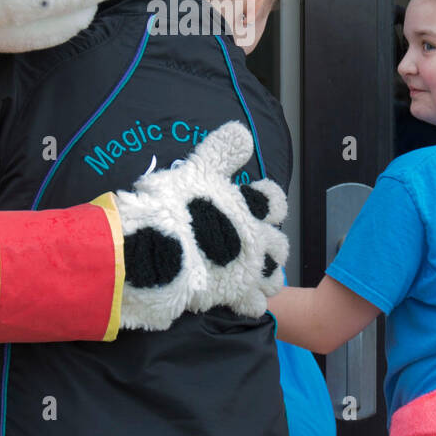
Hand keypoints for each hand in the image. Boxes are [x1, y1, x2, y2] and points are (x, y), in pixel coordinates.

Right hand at [112, 121, 289, 330]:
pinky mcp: (236, 295)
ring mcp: (248, 269)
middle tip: (254, 246)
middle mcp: (255, 237)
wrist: (156, 249)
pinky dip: (250, 301)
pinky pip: (255, 303)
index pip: (273, 202)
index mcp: (247, 207)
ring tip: (252, 276)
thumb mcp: (198, 169)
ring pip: (273, 276)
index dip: (269, 204)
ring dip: (265, 275)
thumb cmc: (174, 206)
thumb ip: (222, 152)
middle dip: (270, 245)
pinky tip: (241, 300)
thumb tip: (243, 131)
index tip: (261, 208)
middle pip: (279, 244)